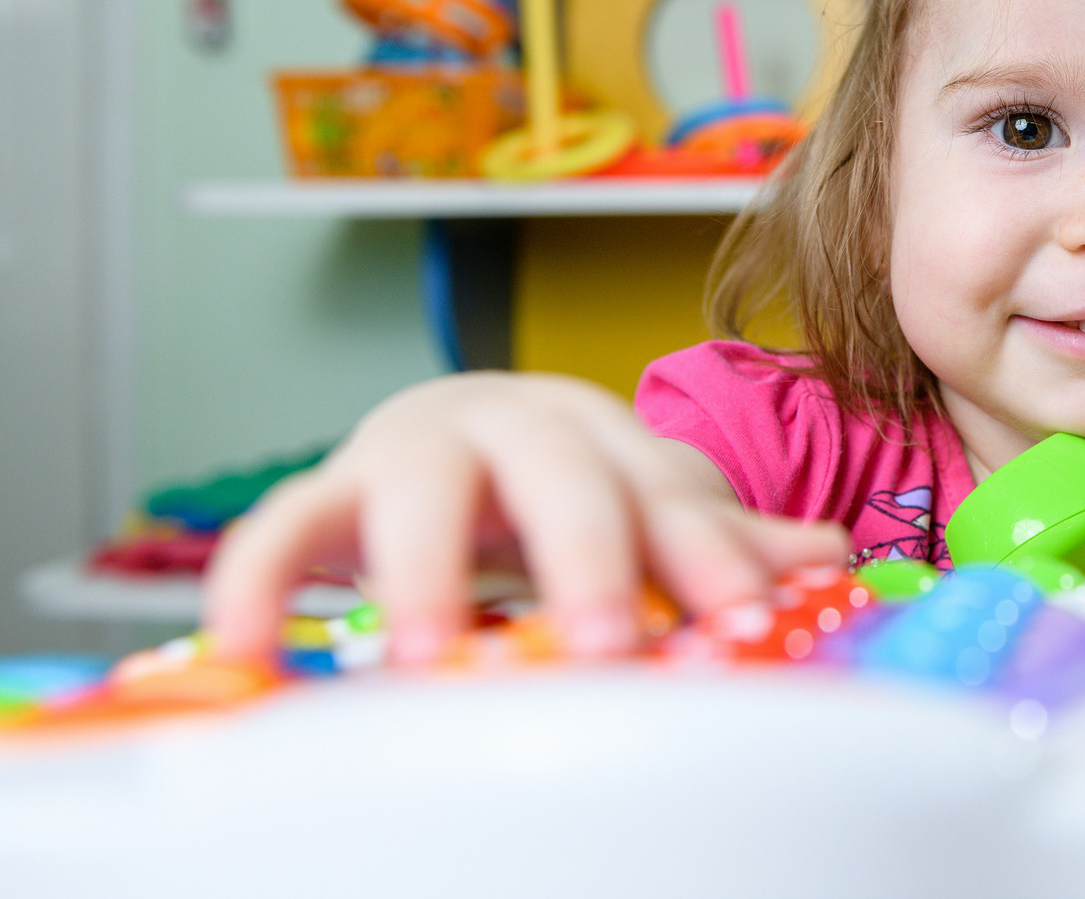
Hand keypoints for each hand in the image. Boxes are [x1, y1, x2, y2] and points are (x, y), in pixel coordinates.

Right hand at [204, 372, 846, 664]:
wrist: (457, 430)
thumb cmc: (568, 485)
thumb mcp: (644, 504)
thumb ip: (719, 538)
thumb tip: (831, 554)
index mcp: (608, 435)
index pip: (669, 492)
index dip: (708, 554)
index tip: (744, 621)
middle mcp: (515, 427)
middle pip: (558, 475)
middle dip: (584, 555)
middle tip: (604, 643)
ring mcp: (415, 452)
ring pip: (419, 490)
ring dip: (423, 569)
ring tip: (429, 658)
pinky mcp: (327, 492)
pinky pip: (281, 529)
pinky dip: (259, 582)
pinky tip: (253, 653)